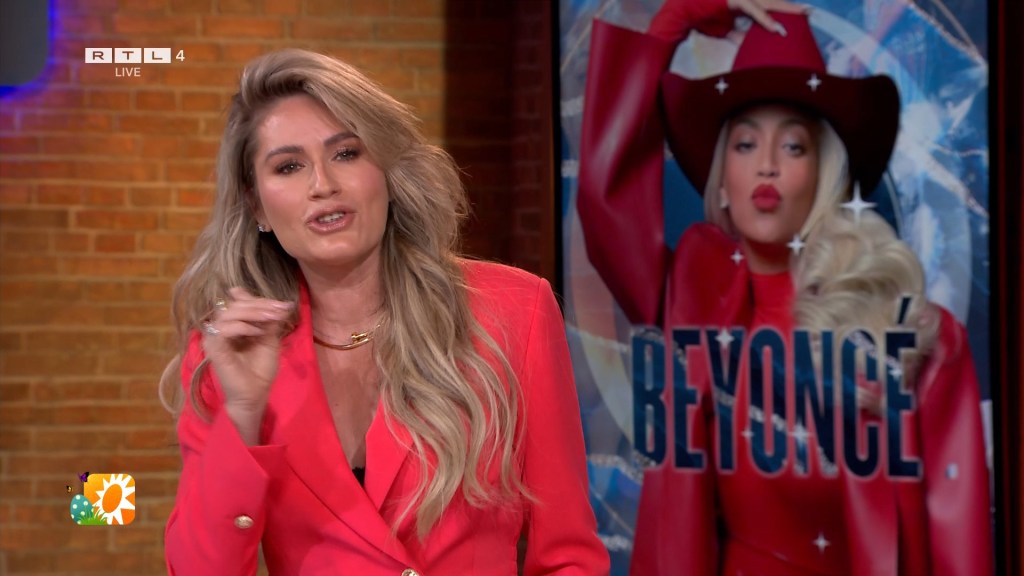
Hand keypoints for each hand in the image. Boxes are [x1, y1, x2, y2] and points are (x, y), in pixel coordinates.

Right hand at [201, 287, 292, 441]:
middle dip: (259, 304)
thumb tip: (283, 302)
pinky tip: (257, 332)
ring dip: (252, 312)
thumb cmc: (260, 369)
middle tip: (279, 309)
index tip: (283, 304)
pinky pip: (223, 330)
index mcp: (232, 325)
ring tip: (271, 318)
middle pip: (234, 305)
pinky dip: (242, 327)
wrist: (255, 394)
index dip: (261, 300)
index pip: (241, 303)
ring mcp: (214, 338)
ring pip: (227, 313)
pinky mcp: (213, 348)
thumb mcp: (269, 339)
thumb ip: (270, 321)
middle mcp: (220, 328)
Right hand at [649, 0, 808, 43]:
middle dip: (792, 7)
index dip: (785, 10)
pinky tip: (776, 28)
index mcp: (746, 2)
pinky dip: (765, 19)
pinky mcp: (734, 0)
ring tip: (802, 15)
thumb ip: (738, 34)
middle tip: (810, 12)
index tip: (802, 15)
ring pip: (768, 3)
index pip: (770, 6)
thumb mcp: (725, 30)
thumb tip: (748, 42)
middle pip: (774, 1)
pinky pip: (753, 9)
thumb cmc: (703, 18)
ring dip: (785, 10)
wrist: (684, 12)